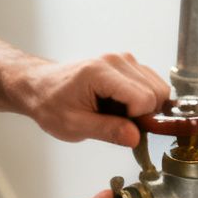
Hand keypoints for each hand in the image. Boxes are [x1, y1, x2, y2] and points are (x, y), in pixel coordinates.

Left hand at [17, 53, 168, 147]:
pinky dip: (142, 99)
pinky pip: (150, 83)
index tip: (120, 128)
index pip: (144, 98)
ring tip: (116, 113)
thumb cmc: (51, 104)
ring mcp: (123, 59)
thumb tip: (136, 137)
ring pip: (158, 87)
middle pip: (156, 92)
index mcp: (100, 73)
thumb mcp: (74, 126)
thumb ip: (107, 131)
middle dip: (144, 114)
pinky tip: (120, 105)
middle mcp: (116, 60)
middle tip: (118, 123)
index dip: (138, 120)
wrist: (39, 87)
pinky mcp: (126, 63)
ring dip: (144, 107)